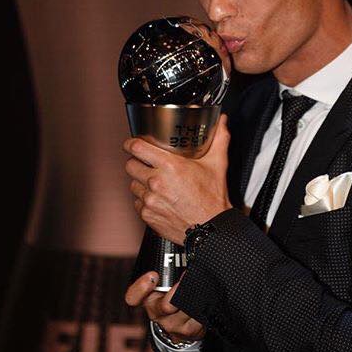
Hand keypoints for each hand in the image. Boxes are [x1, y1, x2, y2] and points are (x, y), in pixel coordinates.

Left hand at [123, 113, 232, 244]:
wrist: (210, 228)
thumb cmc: (212, 199)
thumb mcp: (217, 164)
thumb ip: (219, 139)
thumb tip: (221, 123)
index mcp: (169, 166)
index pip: (137, 148)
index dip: (131, 143)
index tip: (131, 143)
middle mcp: (156, 183)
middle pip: (130, 165)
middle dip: (136, 162)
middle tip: (146, 163)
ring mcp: (149, 200)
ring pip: (133, 184)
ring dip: (140, 182)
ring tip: (154, 182)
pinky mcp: (147, 215)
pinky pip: (137, 202)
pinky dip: (144, 199)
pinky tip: (157, 198)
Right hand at [125, 270, 206, 342]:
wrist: (183, 322)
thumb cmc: (174, 291)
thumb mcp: (165, 277)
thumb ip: (166, 262)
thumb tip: (173, 235)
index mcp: (147, 297)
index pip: (133, 297)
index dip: (141, 288)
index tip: (153, 275)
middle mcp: (156, 312)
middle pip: (164, 306)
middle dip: (177, 293)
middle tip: (187, 277)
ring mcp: (172, 324)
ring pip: (186, 312)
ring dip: (195, 297)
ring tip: (203, 284)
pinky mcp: (189, 331)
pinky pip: (199, 318)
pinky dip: (205, 306)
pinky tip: (208, 298)